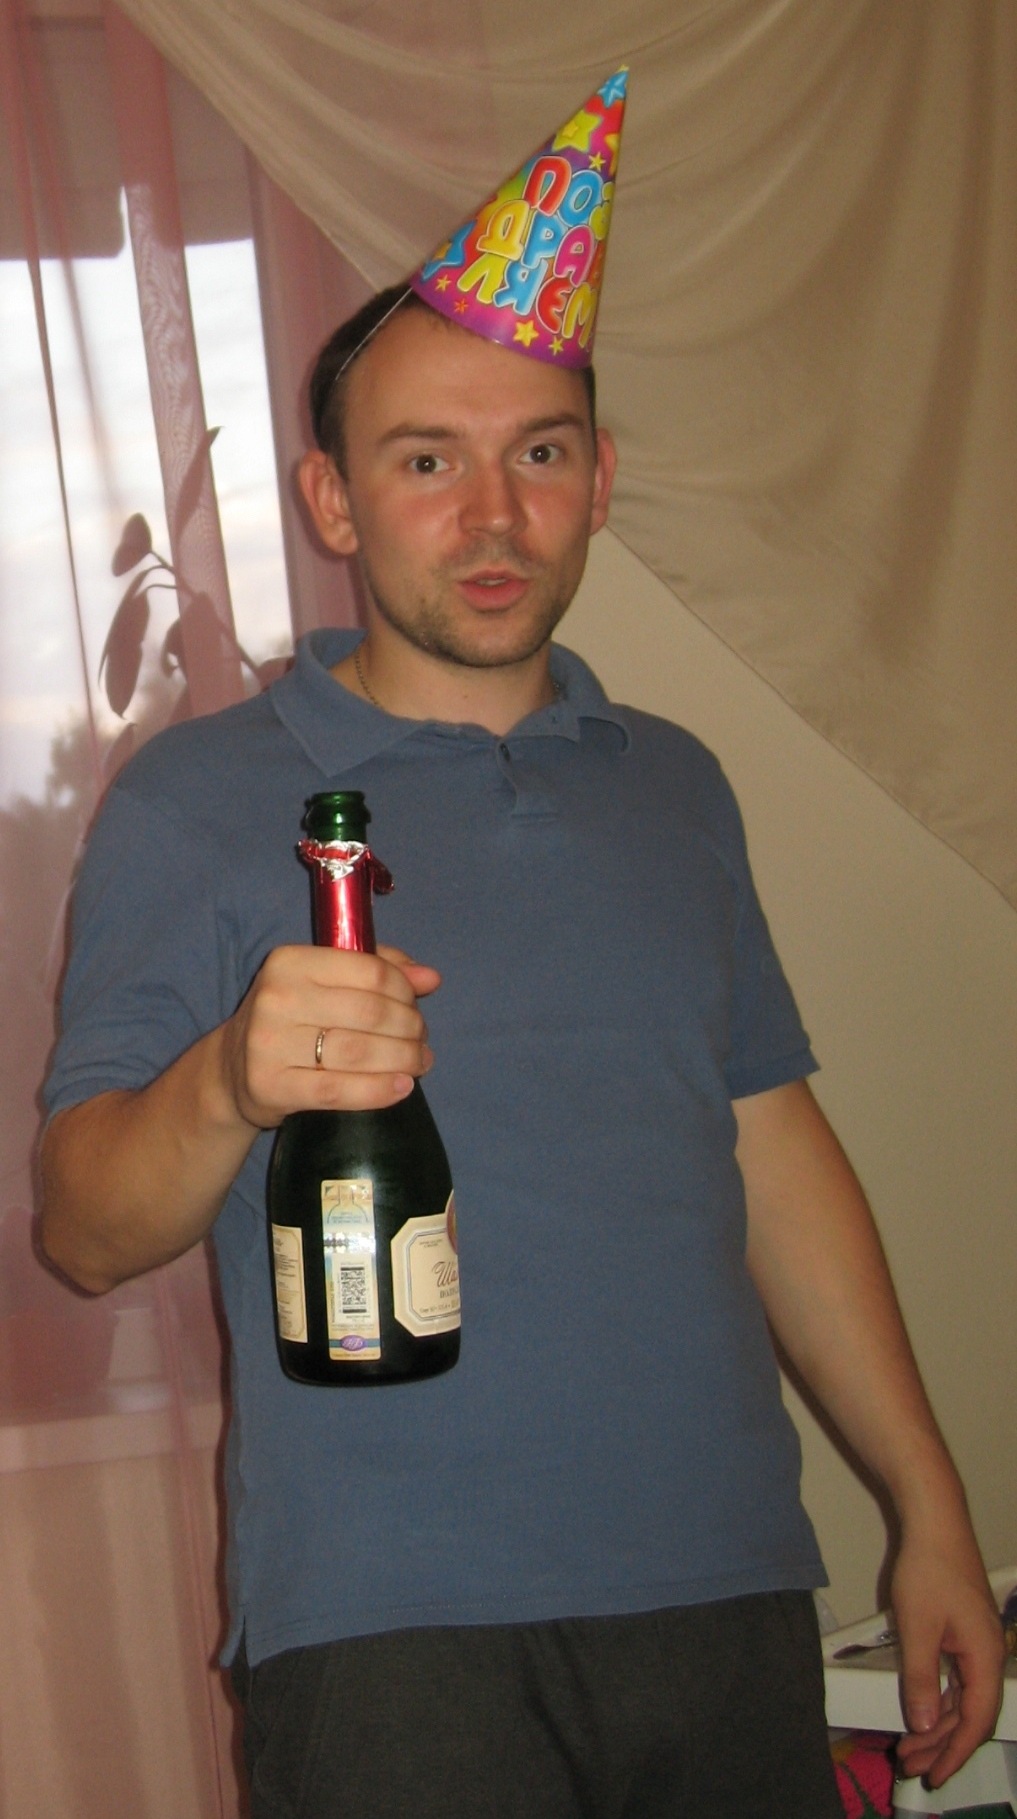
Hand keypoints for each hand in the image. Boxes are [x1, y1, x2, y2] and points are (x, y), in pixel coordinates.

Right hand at [220, 943, 439, 1128]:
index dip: (406, 992)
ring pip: (359, 1052)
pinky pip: (338, 1090)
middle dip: (410, 1029)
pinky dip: (378, 1090)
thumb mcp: (324, 982)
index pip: (370, 971)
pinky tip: (401, 1087)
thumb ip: (378, 969)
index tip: (416, 1008)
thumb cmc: (291, 1018)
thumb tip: (432, 978)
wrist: (232, 1070)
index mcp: (290, 961)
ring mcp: (269, 1043)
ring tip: (418, 1064)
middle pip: (371, 1013)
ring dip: (403, 1060)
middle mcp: (276, 997)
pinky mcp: (270, 1086)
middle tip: (422, 1042)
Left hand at [891, 1534, 1004, 1786]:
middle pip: (970, 1714)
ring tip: (909, 1746)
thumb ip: (920, 1679)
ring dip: (937, 1724)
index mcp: (984, 1656)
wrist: (935, 1522)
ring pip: (962, 1698)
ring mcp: (977, 1643)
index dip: (955, 1752)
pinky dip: (939, 1698)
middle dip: (942, 1744)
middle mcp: (988, 1654)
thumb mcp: (917, 1628)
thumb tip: (922, 1724)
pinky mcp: (964, 1633)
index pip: (975, 1720)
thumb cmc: (928, 1570)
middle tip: (911, 1766)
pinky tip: (921, 1711)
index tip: (934, 1775)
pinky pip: (957, 1678)